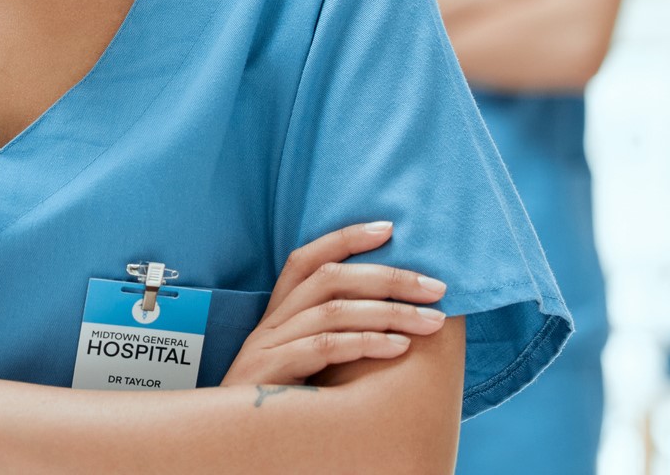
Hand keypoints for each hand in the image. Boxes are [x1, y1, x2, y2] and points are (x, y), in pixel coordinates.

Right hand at [219, 221, 448, 388]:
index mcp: (278, 312)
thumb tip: (393, 316)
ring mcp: (268, 344)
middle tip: (437, 288)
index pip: (306, 259)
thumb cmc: (282, 401)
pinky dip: (365, 343)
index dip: (345, 238)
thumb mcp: (303, 360)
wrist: (233, 440)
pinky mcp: (270, 370)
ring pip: (332, 310)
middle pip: (329, 278)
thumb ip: (332, 335)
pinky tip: (399, 348)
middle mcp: (271, 321)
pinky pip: (323, 347)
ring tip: (431, 322)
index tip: (389, 229)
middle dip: (388, 278)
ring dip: (389, 312)